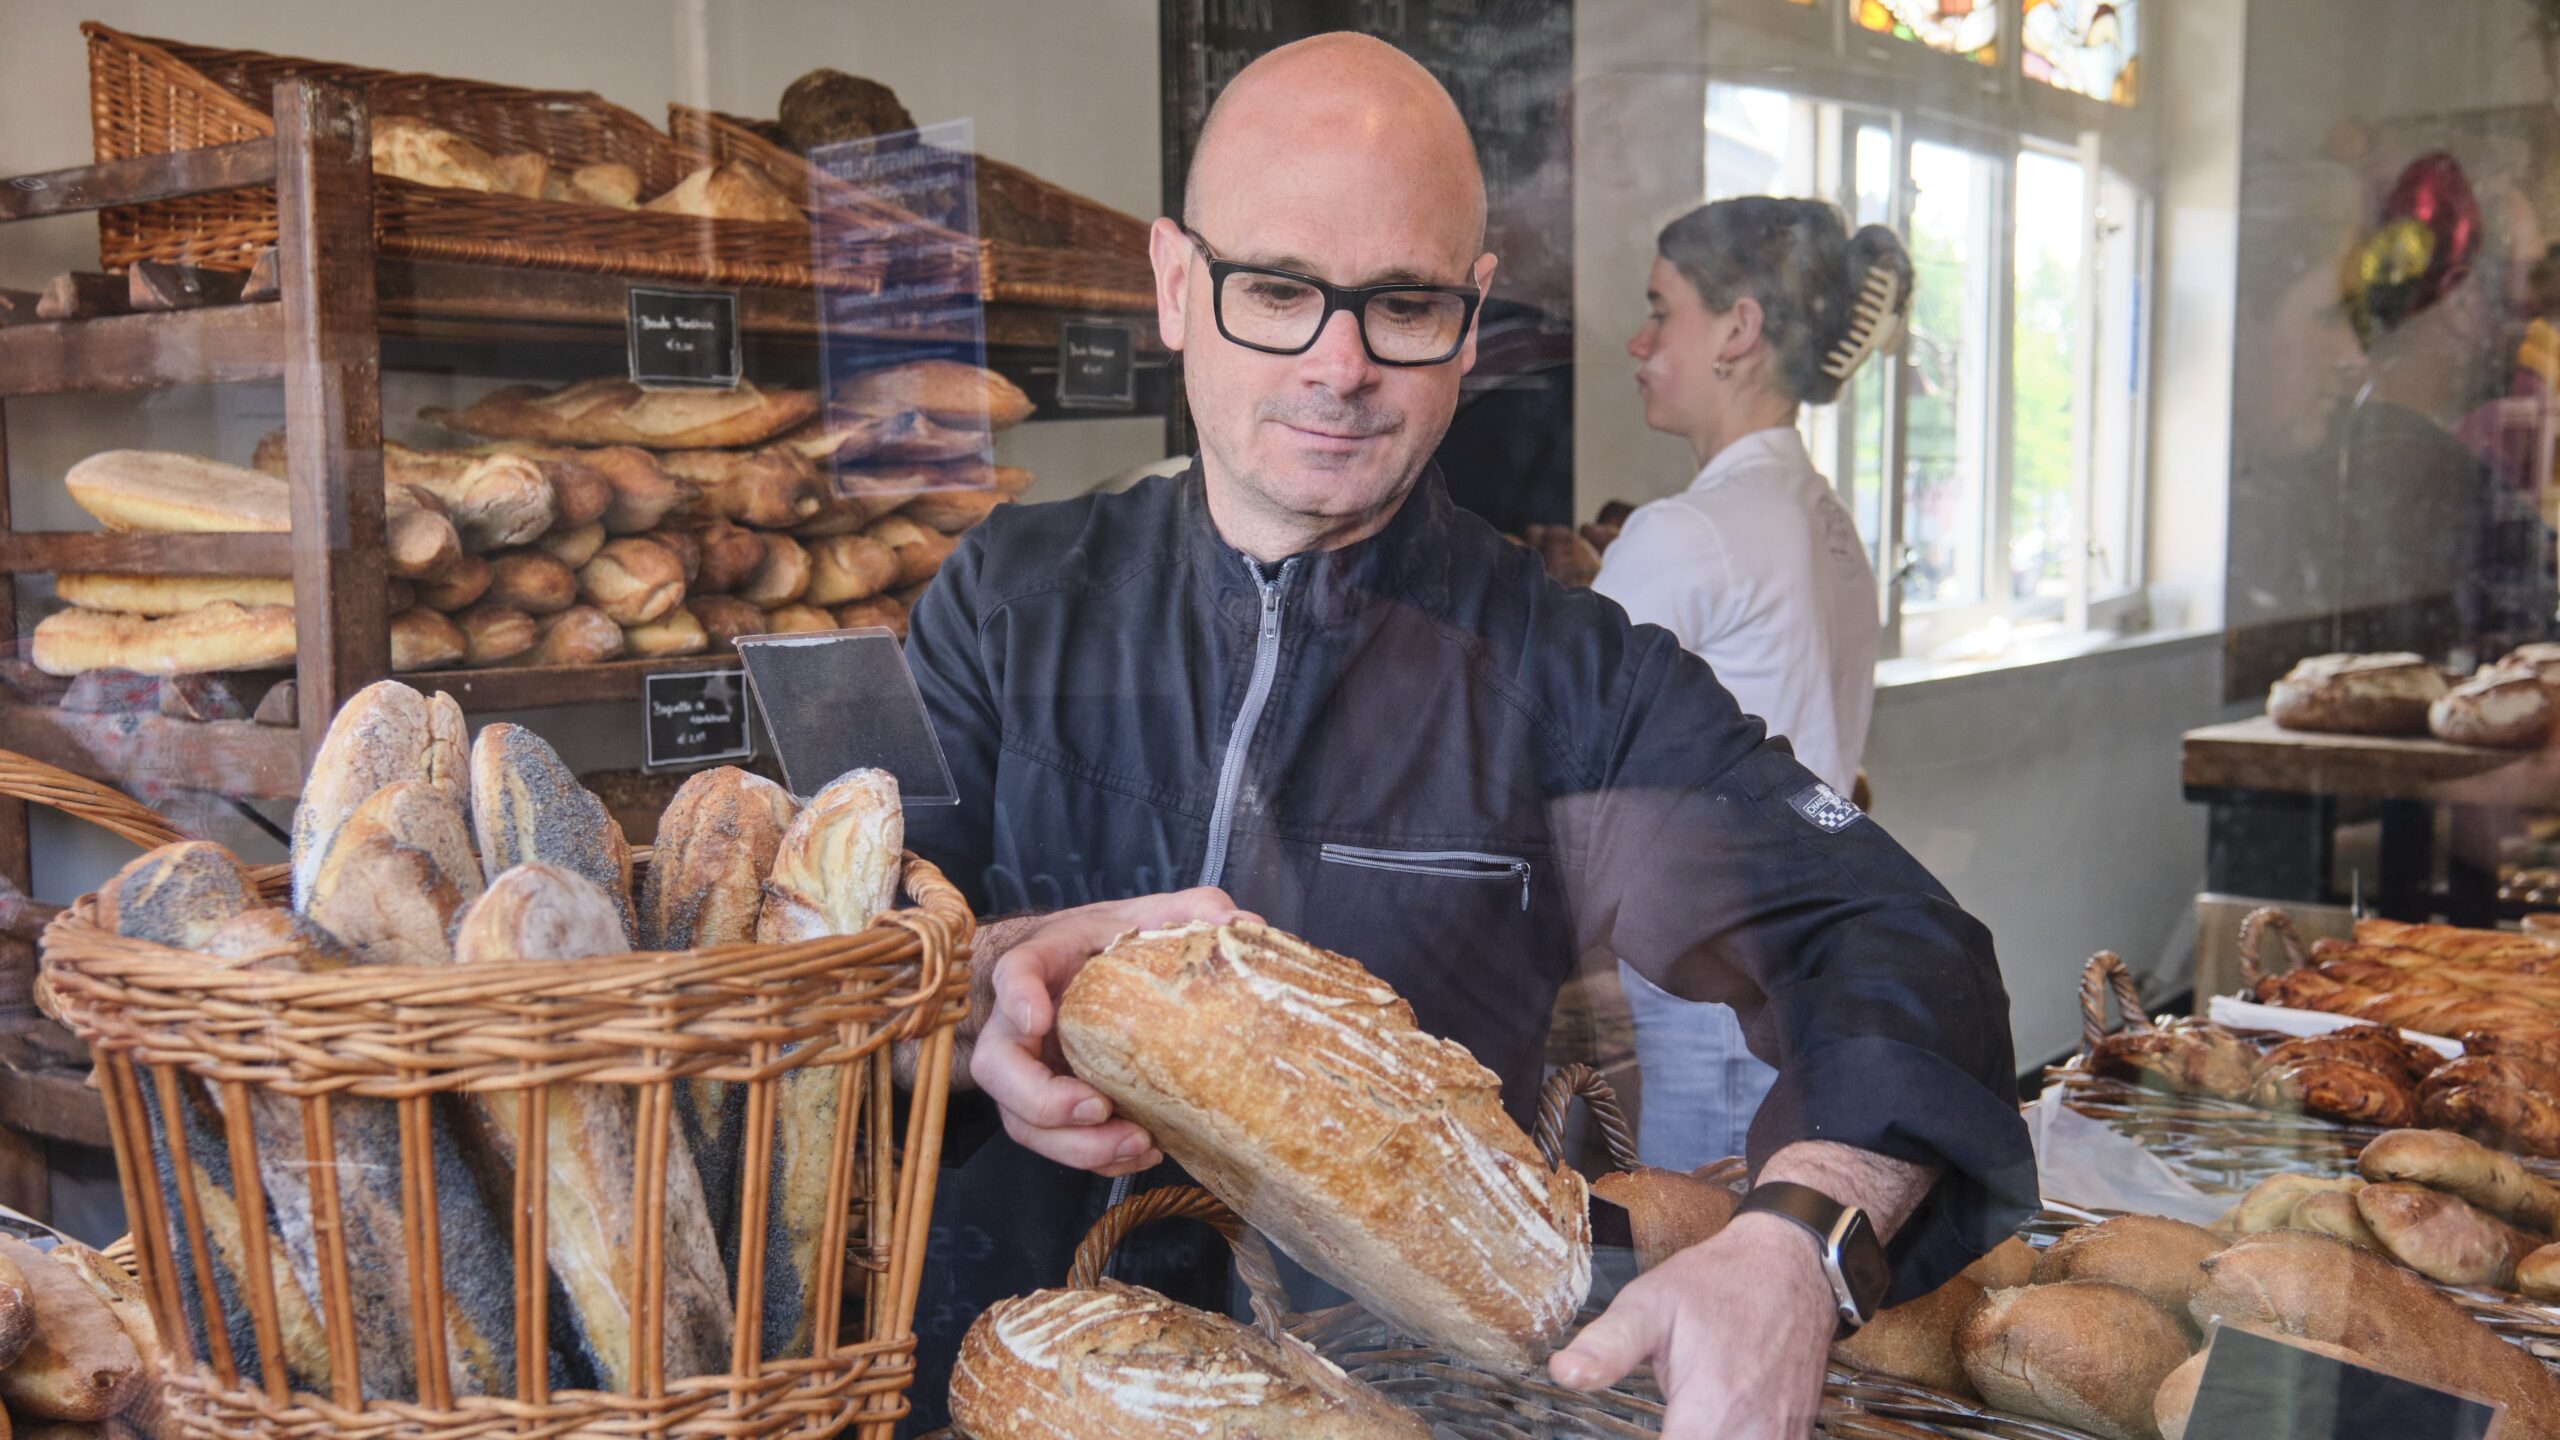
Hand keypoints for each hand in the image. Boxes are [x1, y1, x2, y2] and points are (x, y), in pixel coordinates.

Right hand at [968, 888, 1256, 1176]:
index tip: (1039, 1017)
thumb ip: (1189, 911)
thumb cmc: (1107, 944)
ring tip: (1138, 1142)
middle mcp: (1018, 1025)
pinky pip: (1057, 1144)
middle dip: (1043, 1100)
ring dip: (1076, 1145)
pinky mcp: (1051, 1108)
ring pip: (1024, 1121)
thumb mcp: (1145, 916)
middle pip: (998, 1068)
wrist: (1083, 972)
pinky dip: (1098, 1159)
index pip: (1012, 973)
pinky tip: (1144, 1151)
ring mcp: (1028, 1072)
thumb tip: (1243, 923)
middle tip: (1098, 1107)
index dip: (1017, 998)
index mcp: (1039, 965)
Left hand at [1550, 1213, 1835, 1439]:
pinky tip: (1710, 1423)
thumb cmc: (1719, 1283)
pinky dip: (1731, 1437)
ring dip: (1701, 1438)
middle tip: (1664, 1415)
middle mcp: (1753, 1432)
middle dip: (1675, 1437)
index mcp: (1713, 1408)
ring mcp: (1780, 1435)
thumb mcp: (1650, 1303)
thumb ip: (1607, 1345)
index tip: (1646, 1423)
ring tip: (1681, 1418)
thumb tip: (1565, 1371)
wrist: (1790, 1267)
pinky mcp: (1794, 1433)